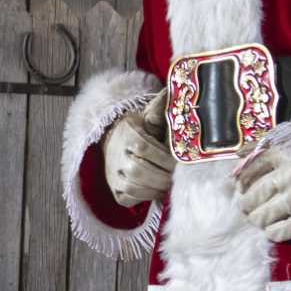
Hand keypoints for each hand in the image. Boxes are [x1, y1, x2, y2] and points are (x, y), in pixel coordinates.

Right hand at [103, 90, 174, 206]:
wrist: (111, 140)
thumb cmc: (136, 129)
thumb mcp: (148, 116)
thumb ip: (161, 109)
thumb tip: (174, 91)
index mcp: (128, 136)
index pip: (148, 150)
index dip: (166, 159)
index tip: (178, 162)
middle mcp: (117, 156)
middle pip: (142, 171)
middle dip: (164, 176)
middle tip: (176, 177)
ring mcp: (114, 175)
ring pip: (137, 187)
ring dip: (156, 188)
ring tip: (167, 184)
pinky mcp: (114, 190)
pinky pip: (129, 198)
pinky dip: (144, 197)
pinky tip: (154, 191)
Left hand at [235, 149, 290, 240]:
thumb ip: (268, 146)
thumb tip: (238, 156)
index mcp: (282, 153)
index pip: (249, 170)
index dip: (241, 181)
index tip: (240, 186)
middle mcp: (285, 176)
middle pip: (252, 196)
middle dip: (246, 203)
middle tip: (247, 206)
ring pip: (262, 216)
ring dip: (256, 219)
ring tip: (257, 218)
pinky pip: (281, 232)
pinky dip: (272, 232)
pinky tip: (271, 229)